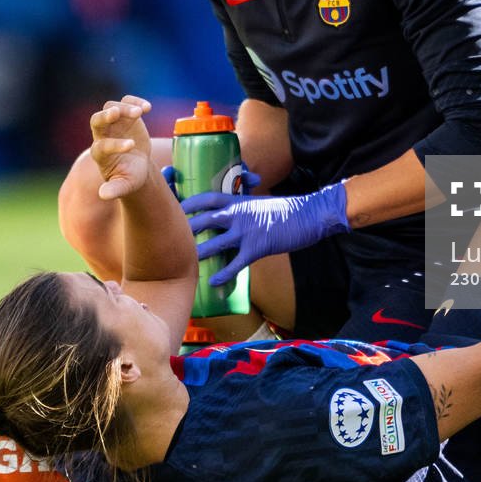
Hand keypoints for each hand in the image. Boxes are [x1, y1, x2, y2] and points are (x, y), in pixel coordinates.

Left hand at [91, 96, 154, 200]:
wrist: (137, 166)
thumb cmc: (129, 177)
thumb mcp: (124, 185)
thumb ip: (115, 189)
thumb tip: (103, 195)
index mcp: (100, 153)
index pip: (102, 146)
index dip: (115, 144)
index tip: (132, 146)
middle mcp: (103, 135)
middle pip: (96, 120)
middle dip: (104, 116)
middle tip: (115, 113)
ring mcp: (113, 123)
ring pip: (111, 107)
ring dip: (124, 107)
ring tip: (140, 112)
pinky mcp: (125, 115)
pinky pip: (126, 102)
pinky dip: (135, 101)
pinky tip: (147, 108)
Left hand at [184, 181, 348, 285]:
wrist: (307, 215)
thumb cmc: (283, 211)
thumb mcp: (258, 204)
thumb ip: (240, 209)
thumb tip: (226, 217)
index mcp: (238, 201)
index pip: (207, 198)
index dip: (189, 203)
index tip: (176, 209)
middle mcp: (238, 213)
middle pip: (206, 220)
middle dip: (188, 229)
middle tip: (173, 239)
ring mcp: (247, 231)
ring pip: (216, 243)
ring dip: (201, 253)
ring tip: (187, 263)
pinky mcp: (258, 247)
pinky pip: (236, 263)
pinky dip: (224, 273)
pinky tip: (214, 282)